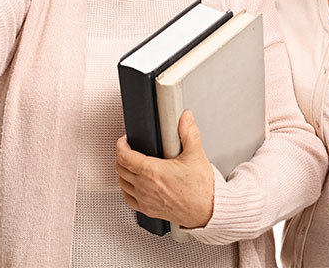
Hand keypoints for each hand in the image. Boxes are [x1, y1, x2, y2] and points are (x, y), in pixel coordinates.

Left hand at [115, 110, 214, 228]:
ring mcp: (145, 200)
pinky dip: (126, 189)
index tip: (125, 140)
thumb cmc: (202, 188)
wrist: (208, 210)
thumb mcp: (196, 155)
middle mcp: (145, 187)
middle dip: (121, 156)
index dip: (121, 145)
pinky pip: (128, 199)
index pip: (125, 156)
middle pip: (120, 169)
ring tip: (130, 164)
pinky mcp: (148, 210)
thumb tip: (186, 118)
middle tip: (128, 149)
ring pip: (122, 183)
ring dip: (123, 172)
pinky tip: (132, 185)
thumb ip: (189, 132)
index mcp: (153, 172)